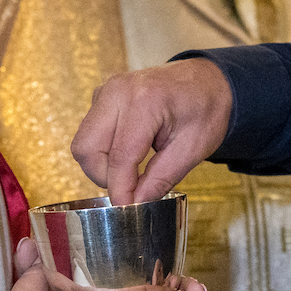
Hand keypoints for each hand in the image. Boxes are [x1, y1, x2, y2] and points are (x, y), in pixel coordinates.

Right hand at [71, 59, 233, 204]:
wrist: (207, 80)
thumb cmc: (205, 108)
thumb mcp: (193, 149)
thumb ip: (161, 179)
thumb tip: (134, 204)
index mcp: (144, 101)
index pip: (119, 158)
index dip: (121, 191)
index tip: (128, 210)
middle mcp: (117, 91)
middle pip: (86, 150)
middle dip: (104, 177)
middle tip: (131, 186)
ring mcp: (106, 90)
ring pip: (83, 143)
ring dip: (102, 165)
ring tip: (133, 168)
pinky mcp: (102, 96)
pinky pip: (89, 132)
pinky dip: (103, 150)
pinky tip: (130, 151)